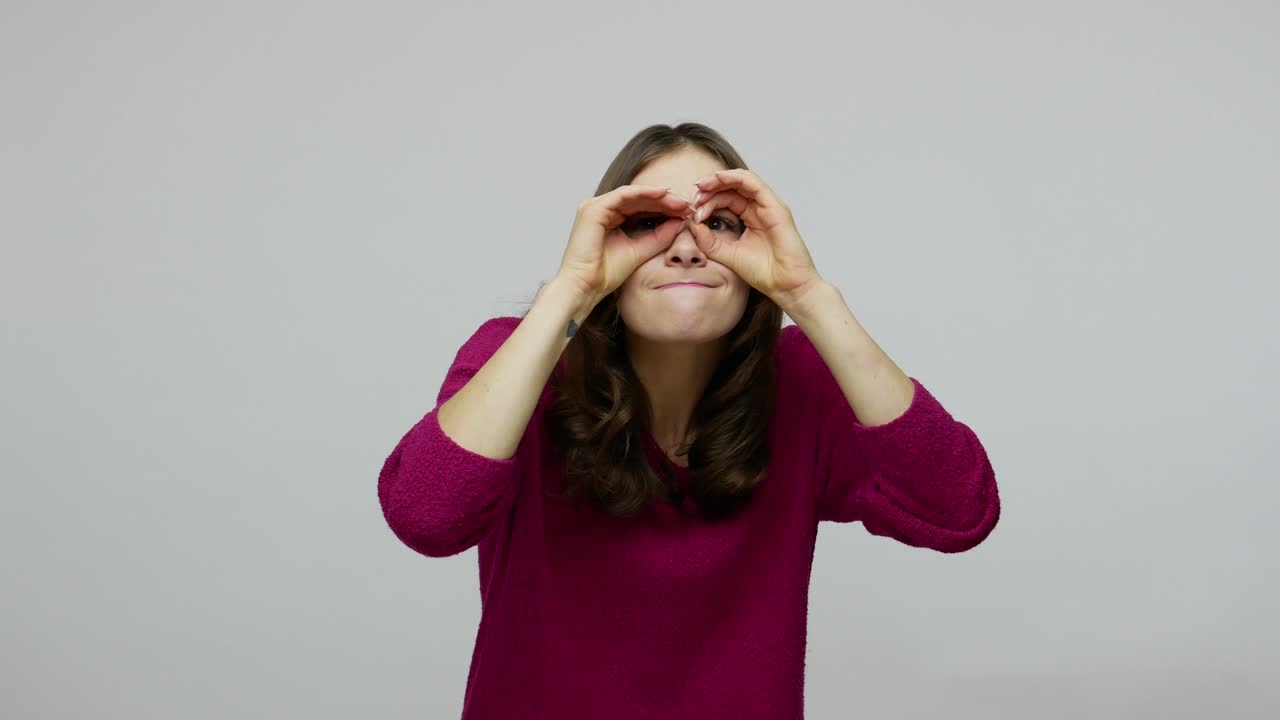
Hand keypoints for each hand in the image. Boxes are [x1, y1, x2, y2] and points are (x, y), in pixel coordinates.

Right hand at [557, 184, 694, 306]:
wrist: (585, 287)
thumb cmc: (604, 274)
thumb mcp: (640, 251)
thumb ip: (659, 236)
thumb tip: (680, 222)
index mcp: (609, 219)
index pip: (640, 207)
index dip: (664, 207)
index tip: (686, 212)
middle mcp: (601, 209)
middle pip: (638, 198)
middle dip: (664, 200)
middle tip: (687, 203)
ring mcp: (595, 207)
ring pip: (633, 194)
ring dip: (657, 195)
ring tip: (679, 200)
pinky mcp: (593, 209)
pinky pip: (623, 195)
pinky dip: (644, 193)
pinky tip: (662, 194)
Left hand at [685, 169, 825, 307]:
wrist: (785, 286)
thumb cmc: (762, 273)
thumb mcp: (726, 254)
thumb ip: (708, 240)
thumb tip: (691, 223)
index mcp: (749, 217)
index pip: (726, 199)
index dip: (707, 200)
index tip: (691, 210)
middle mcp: (759, 208)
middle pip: (732, 187)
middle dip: (710, 187)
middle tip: (694, 196)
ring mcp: (769, 206)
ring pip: (742, 180)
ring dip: (720, 179)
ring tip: (702, 186)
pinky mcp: (776, 207)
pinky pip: (754, 184)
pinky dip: (735, 178)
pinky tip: (718, 180)